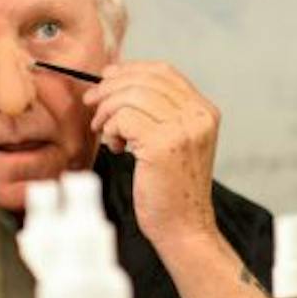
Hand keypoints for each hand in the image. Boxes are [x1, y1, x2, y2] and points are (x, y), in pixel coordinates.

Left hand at [83, 61, 221, 252]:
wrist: (184, 228)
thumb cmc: (172, 189)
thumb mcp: (174, 141)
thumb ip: (158, 112)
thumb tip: (117, 80)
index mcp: (204, 111)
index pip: (164, 72)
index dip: (130, 70)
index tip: (107, 78)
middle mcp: (198, 115)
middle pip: (145, 79)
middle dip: (110, 88)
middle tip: (93, 103)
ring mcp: (183, 129)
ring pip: (131, 96)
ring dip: (108, 111)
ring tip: (106, 132)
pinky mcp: (163, 144)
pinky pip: (124, 118)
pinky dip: (111, 128)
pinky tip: (115, 146)